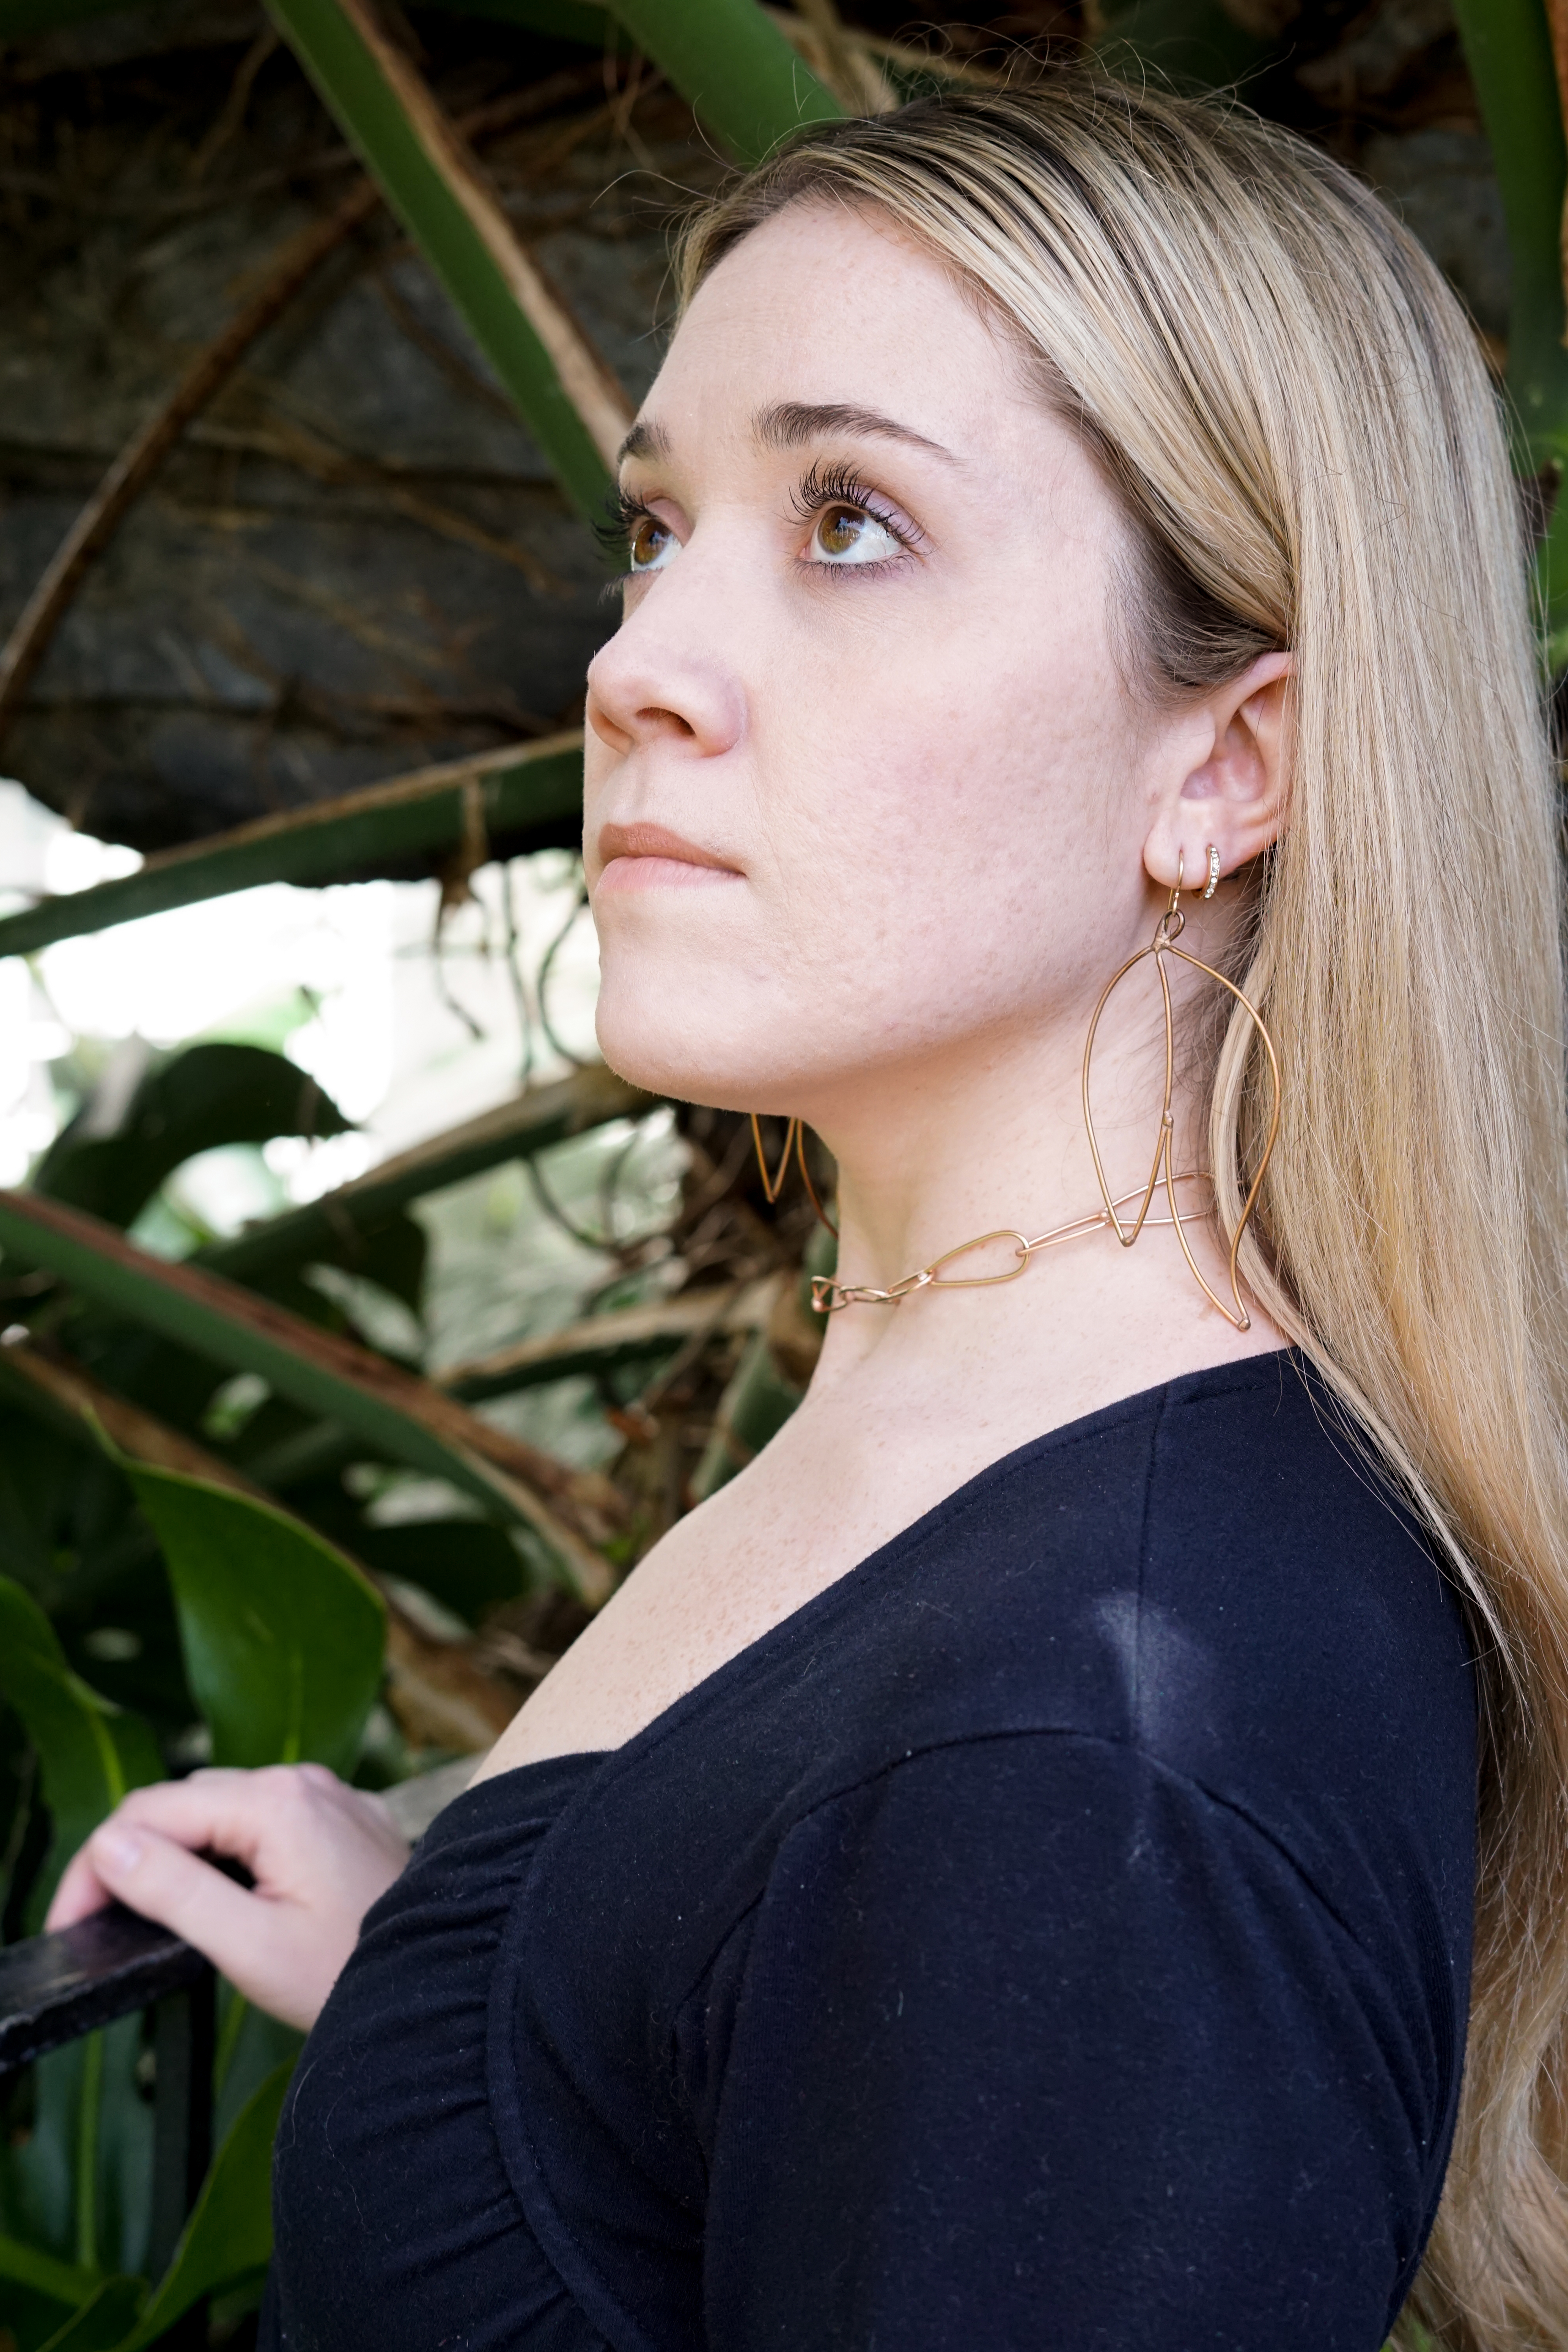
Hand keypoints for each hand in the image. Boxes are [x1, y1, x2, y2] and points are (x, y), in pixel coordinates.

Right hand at [45, 1765, 409, 2032]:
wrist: (442, 1983)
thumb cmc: (350, 1975)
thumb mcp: (249, 1946)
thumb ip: (175, 1891)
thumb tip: (109, 1846)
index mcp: (276, 1803)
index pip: (152, 1810)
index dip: (98, 1864)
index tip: (72, 1923)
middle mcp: (302, 1781)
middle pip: (183, 1802)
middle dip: (131, 1855)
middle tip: (98, 1923)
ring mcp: (327, 1795)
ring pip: (221, 1808)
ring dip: (178, 1851)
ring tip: (147, 1912)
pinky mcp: (341, 1818)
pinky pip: (263, 1818)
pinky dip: (226, 1850)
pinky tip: (217, 1895)